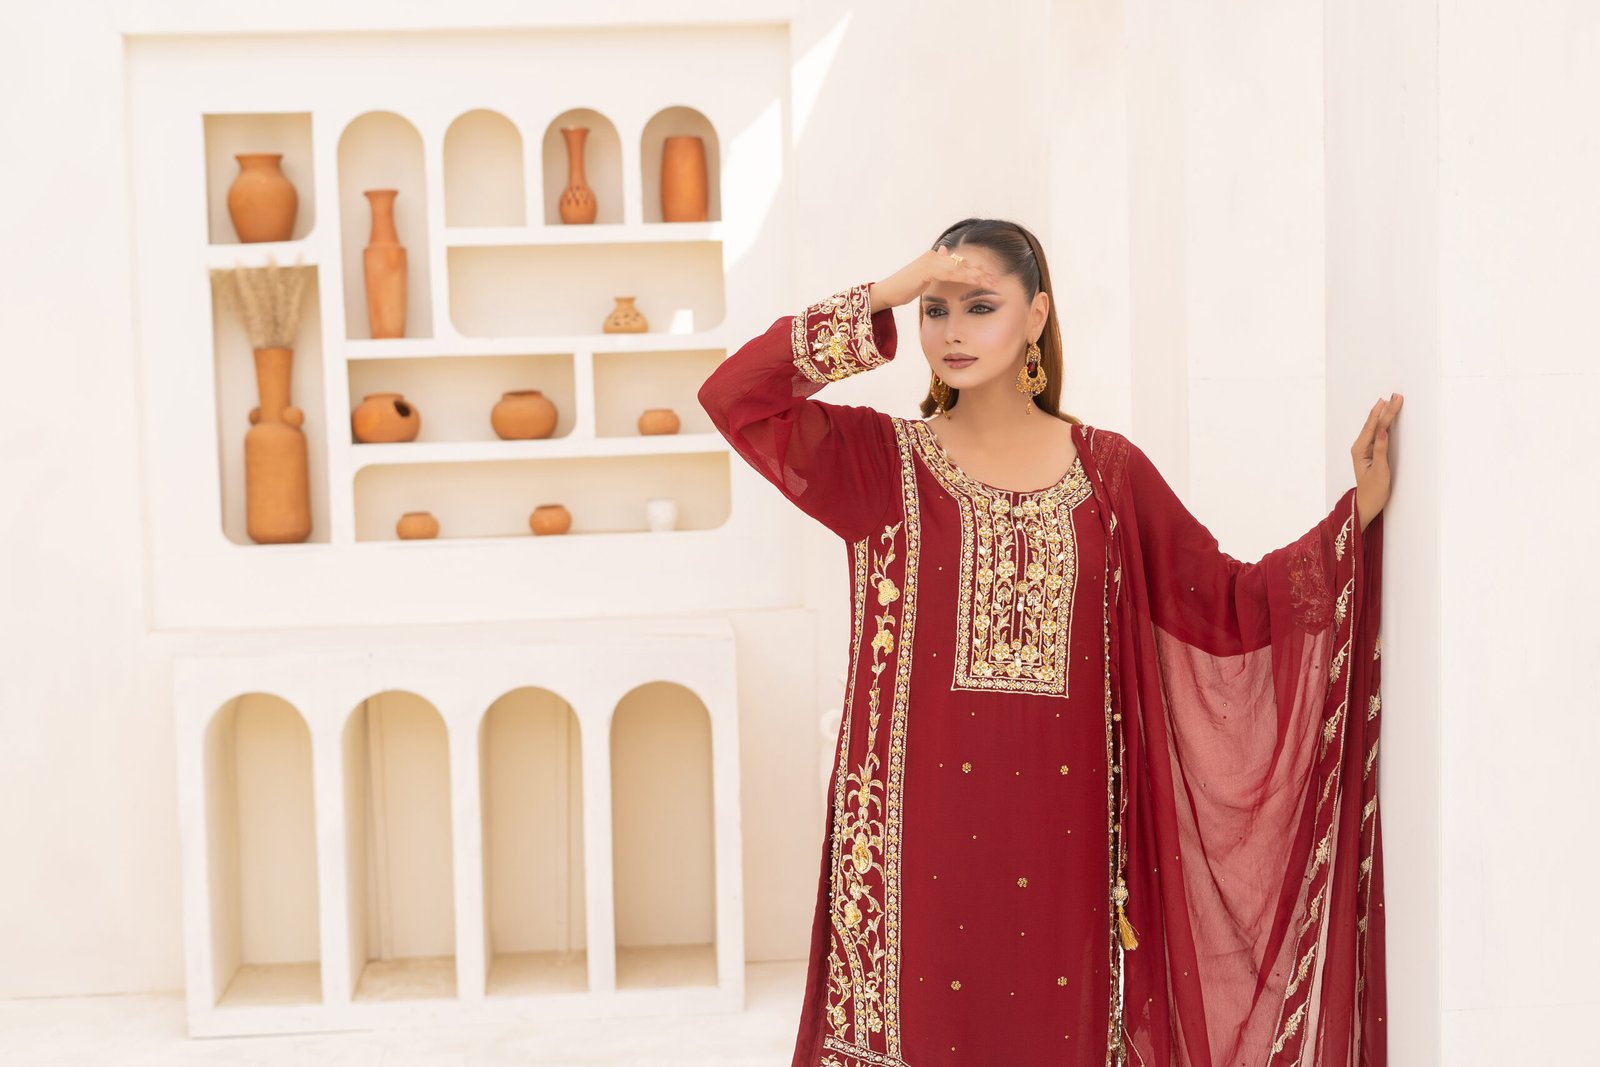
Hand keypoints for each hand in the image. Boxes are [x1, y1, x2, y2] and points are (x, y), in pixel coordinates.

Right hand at [868, 244, 1000, 312]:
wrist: (886, 292)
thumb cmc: (902, 288)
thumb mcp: (922, 277)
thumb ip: (935, 267)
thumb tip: (946, 252)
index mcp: (935, 258)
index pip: (959, 263)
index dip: (975, 270)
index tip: (990, 277)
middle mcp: (934, 256)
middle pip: (963, 263)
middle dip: (981, 271)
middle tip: (996, 279)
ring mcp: (931, 261)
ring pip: (959, 267)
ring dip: (977, 274)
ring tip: (991, 281)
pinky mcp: (927, 269)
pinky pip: (950, 272)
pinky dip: (964, 276)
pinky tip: (976, 280)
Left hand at [1353, 392, 1402, 531]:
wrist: (1368, 503)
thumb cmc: (1373, 490)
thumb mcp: (1379, 470)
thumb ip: (1380, 450)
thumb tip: (1383, 432)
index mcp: (1360, 450)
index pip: (1373, 428)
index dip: (1382, 413)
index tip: (1390, 400)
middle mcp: (1361, 447)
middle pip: (1375, 425)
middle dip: (1385, 410)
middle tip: (1396, 396)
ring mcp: (1366, 448)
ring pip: (1376, 428)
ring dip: (1384, 414)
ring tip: (1391, 401)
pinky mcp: (1372, 452)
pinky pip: (1378, 434)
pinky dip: (1384, 424)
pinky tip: (1386, 416)